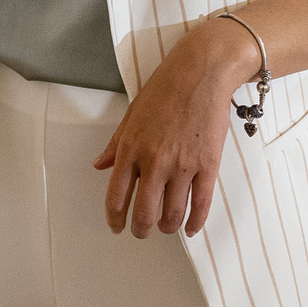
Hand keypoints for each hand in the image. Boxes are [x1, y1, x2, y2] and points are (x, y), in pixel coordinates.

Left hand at [94, 17, 258, 238]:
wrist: (200, 73)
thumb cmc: (164, 89)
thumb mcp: (131, 114)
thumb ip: (115, 144)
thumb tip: (99, 165)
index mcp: (130, 149)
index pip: (116, 195)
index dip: (115, 218)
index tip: (116, 227)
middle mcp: (154, 161)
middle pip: (144, 211)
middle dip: (141, 229)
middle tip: (141, 233)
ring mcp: (182, 165)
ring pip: (173, 213)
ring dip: (167, 227)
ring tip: (165, 228)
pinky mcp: (207, 166)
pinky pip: (201, 204)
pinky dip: (195, 222)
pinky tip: (191, 228)